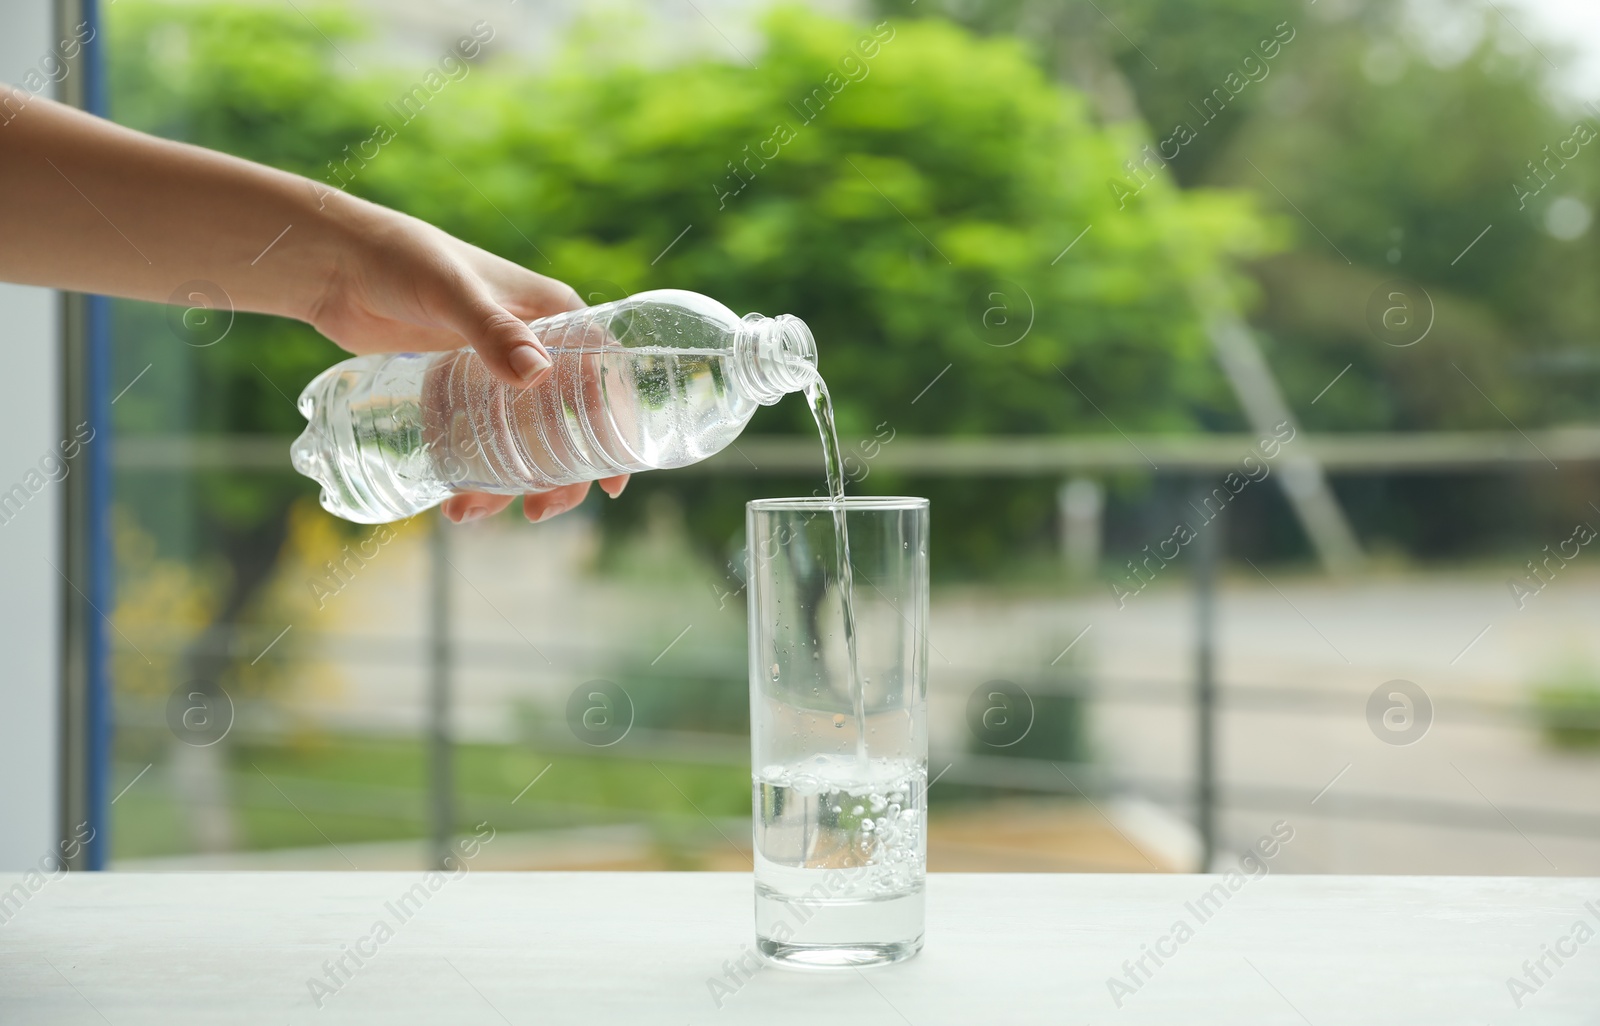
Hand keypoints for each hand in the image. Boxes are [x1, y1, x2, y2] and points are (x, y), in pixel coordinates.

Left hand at [306, 205, 628, 523]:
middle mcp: (533, 345)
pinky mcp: (455, 388)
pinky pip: (480, 438)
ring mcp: (493, 371)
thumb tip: (538, 376)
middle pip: (567, 423)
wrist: (334, 264)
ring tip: (468, 512)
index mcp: (554, 314)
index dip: (616, 431)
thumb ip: (492, 330)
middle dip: (559, 476)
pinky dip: (473, 471)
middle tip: (537, 512)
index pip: (605, 377)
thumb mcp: (452, 292)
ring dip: (507, 483)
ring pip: (521, 440)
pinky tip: (452, 497)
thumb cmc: (401, 259)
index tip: (611, 482)